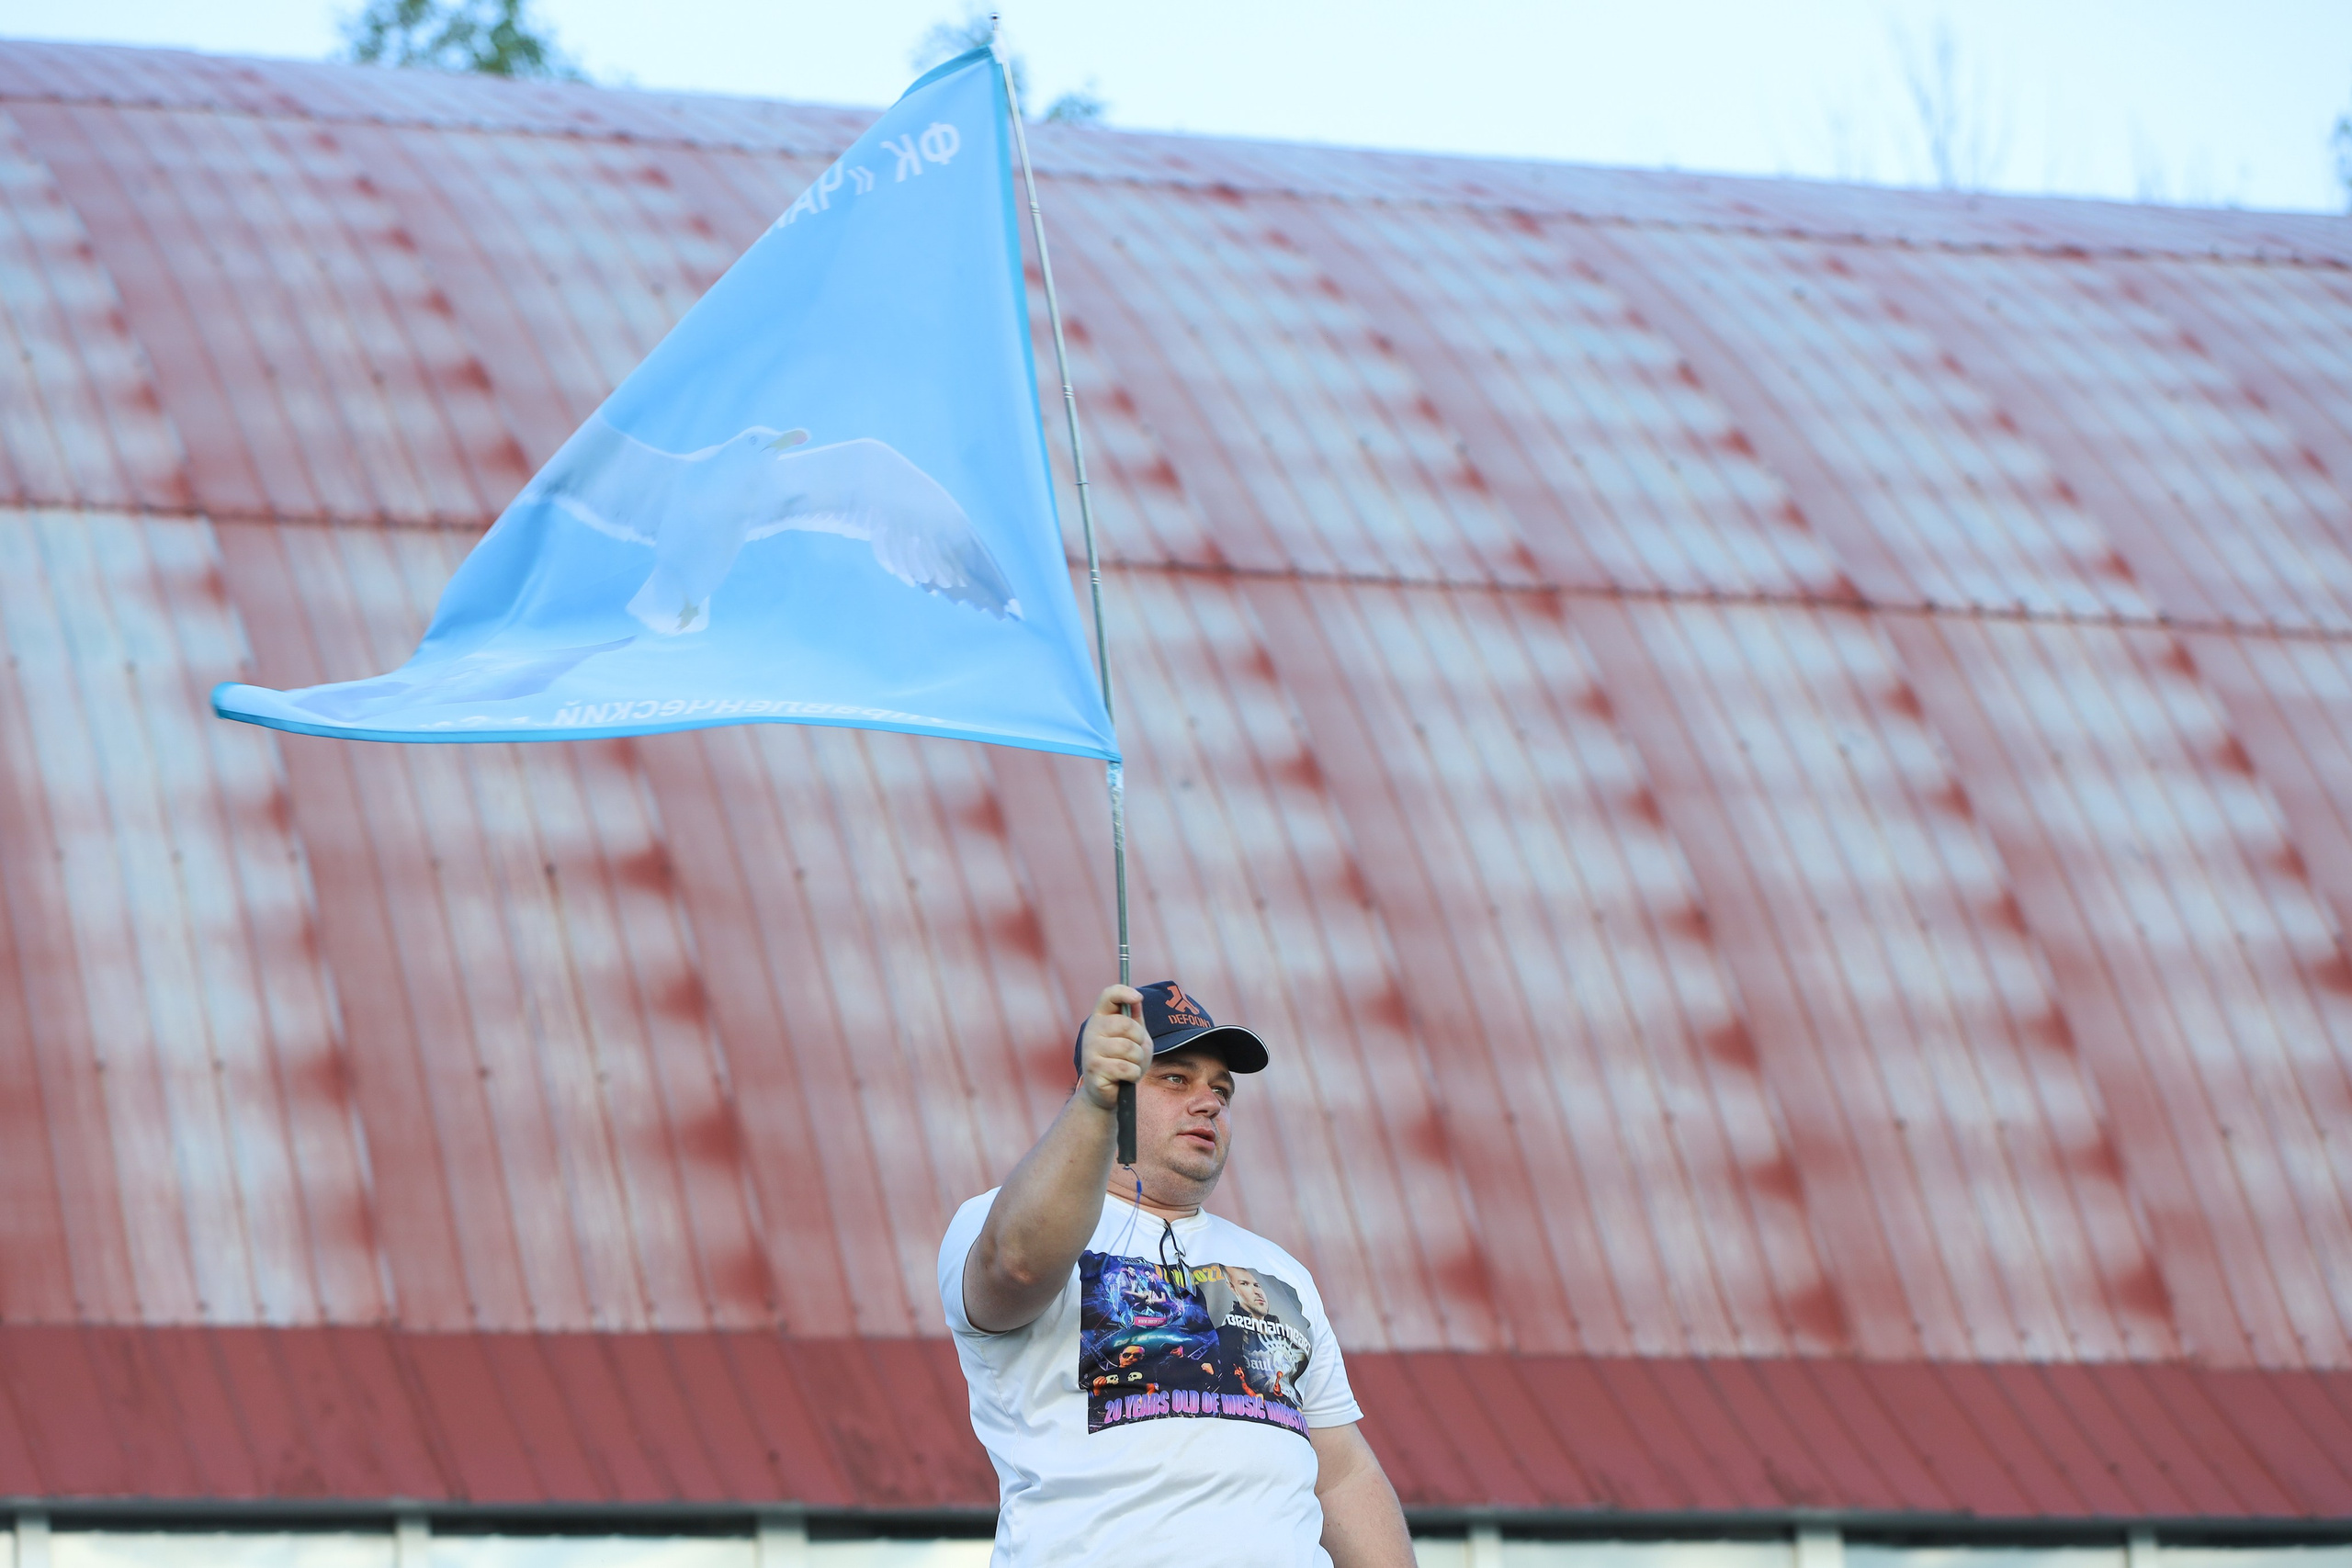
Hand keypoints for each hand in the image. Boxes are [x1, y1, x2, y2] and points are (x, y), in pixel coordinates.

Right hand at [1077, 985, 1147, 1111]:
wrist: (1108, 1093)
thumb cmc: (1123, 1061)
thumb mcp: (1134, 1037)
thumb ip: (1135, 1018)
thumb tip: (1137, 998)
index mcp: (1101, 1018)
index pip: (1109, 995)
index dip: (1124, 992)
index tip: (1138, 997)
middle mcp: (1091, 1031)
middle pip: (1126, 1024)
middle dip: (1139, 1040)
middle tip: (1135, 1051)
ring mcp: (1090, 1050)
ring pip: (1129, 1048)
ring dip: (1137, 1060)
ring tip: (1129, 1066)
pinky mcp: (1094, 1070)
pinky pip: (1126, 1068)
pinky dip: (1133, 1074)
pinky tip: (1125, 1077)